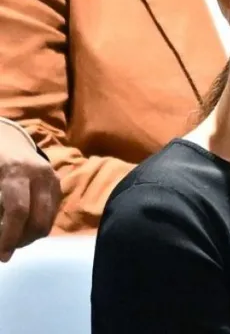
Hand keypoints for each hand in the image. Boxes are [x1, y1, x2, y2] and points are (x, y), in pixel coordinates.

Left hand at [0, 120, 59, 260]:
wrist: (8, 139)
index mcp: (16, 171)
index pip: (18, 211)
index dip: (9, 237)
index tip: (1, 256)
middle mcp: (40, 175)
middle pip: (38, 221)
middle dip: (21, 242)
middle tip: (5, 250)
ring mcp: (53, 179)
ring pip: (47, 221)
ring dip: (29, 237)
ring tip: (12, 239)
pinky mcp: (58, 185)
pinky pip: (51, 215)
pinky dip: (36, 226)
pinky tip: (21, 225)